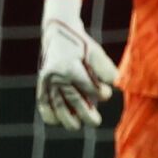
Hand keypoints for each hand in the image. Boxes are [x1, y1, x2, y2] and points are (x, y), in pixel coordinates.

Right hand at [36, 0, 118, 130]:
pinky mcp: (42, 84)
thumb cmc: (81, 45)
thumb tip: (116, 82)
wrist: (58, 33)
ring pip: (57, 106)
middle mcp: (57, 75)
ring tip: (78, 125)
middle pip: (73, 101)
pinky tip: (58, 121)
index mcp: (70, 66)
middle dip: (87, 115)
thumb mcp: (95, 52)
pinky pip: (43, 103)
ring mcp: (47, 81)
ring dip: (68, 120)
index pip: (88, 87)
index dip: (100, 93)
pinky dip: (50, 115)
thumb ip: (105, 68)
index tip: (106, 93)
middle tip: (96, 122)